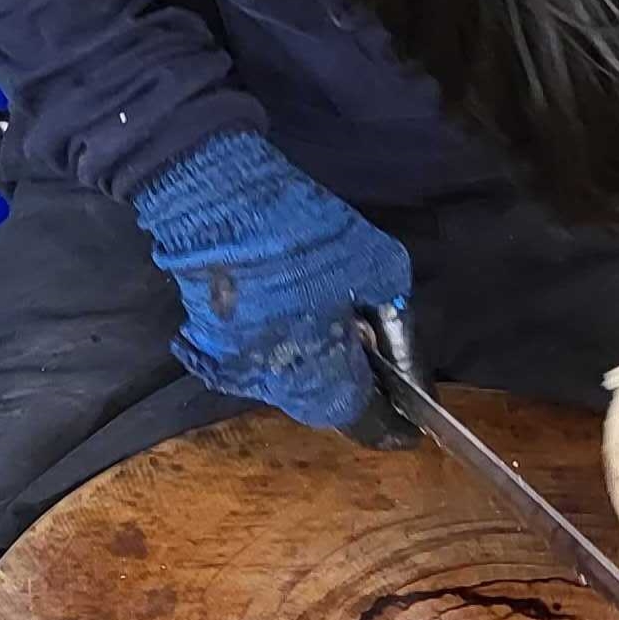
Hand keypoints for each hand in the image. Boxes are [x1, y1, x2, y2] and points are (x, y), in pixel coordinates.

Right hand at [130, 131, 414, 437]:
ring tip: (338, 326)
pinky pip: (260, 354)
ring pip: (289, 378)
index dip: (392, 423)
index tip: (411, 420)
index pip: (364, 421)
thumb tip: (398, 338)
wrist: (209, 196)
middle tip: (376, 357)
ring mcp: (233, 364)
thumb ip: (394, 311)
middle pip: (324, 401)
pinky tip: (297, 308)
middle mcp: (273, 384)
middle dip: (354, 386)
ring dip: (317, 361)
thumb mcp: (376, 264)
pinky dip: (284, 340)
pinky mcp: (206, 337)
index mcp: (318, 377)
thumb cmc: (303, 233)